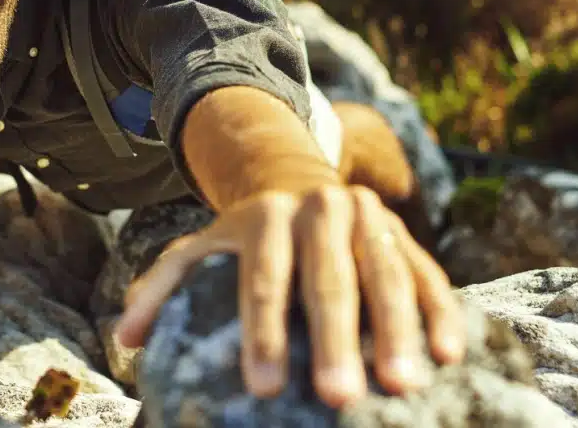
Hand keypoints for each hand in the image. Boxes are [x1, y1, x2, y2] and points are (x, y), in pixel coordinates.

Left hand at [112, 185, 464, 407]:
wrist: (297, 180)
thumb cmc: (243, 238)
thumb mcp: (198, 247)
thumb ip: (162, 289)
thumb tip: (128, 340)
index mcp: (266, 217)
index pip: (263, 280)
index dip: (264, 335)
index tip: (265, 387)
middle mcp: (320, 210)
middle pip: (329, 280)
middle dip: (335, 340)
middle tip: (339, 398)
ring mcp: (368, 219)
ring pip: (385, 275)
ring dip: (397, 332)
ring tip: (402, 386)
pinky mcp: (405, 234)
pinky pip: (428, 273)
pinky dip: (440, 312)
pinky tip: (449, 356)